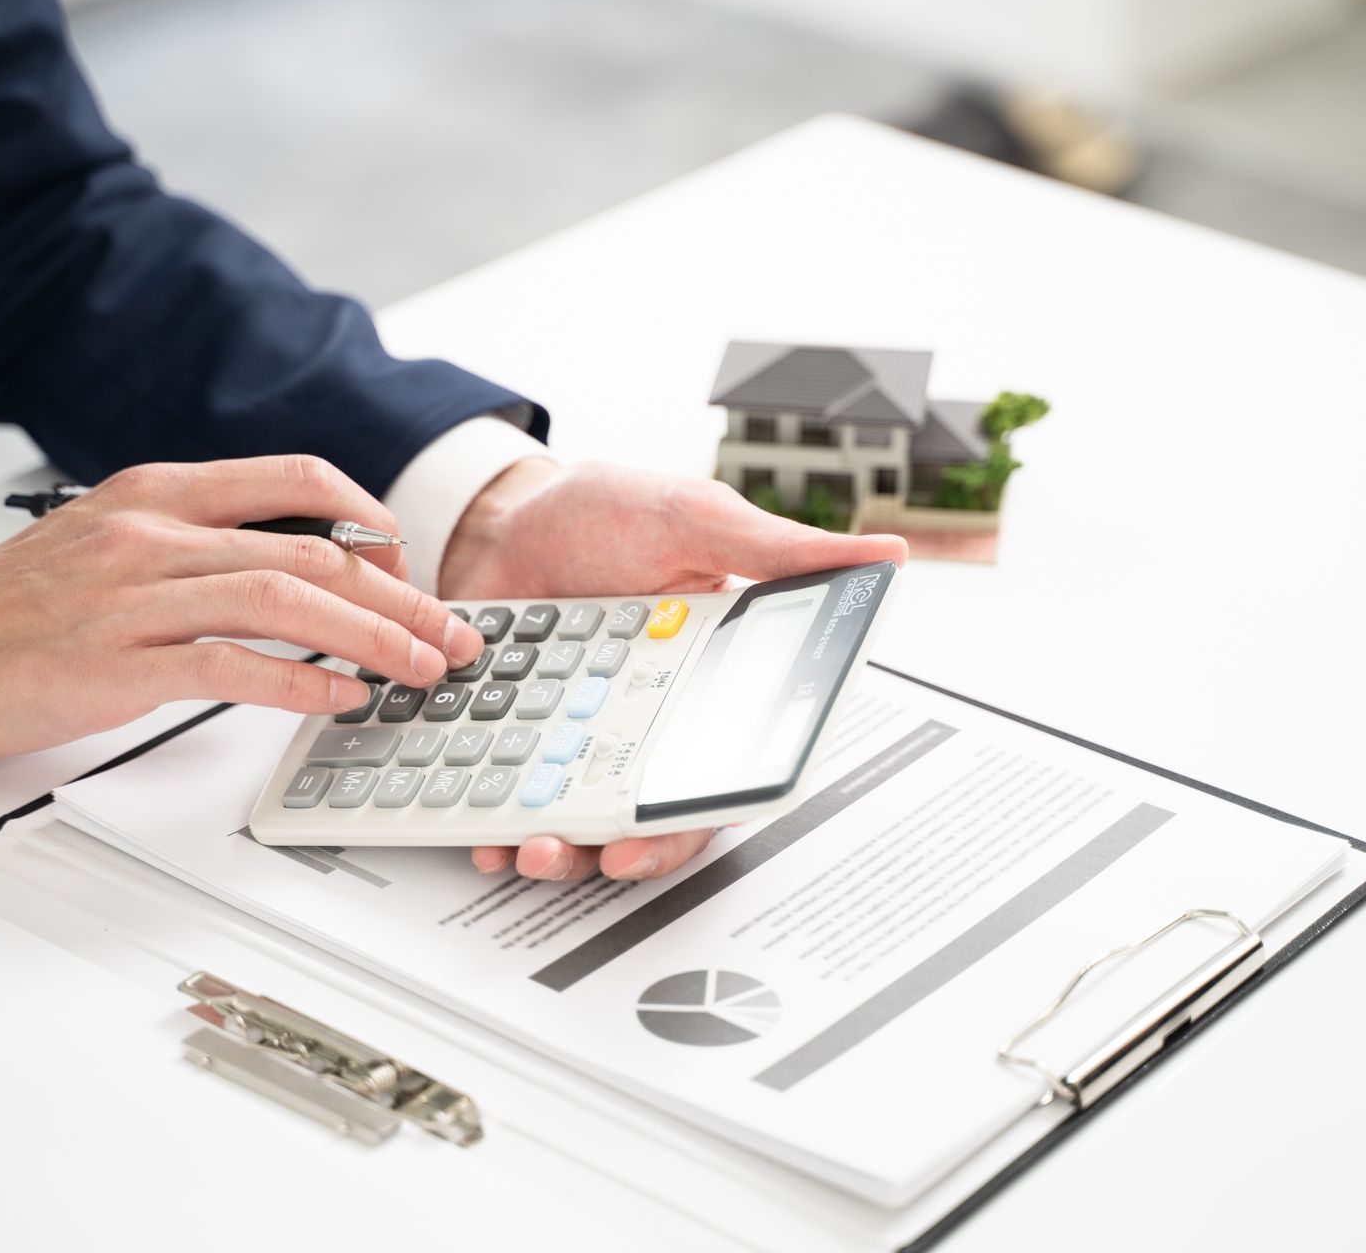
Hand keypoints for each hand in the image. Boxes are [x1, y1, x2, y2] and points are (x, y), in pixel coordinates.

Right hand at [0, 456, 485, 762]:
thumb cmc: (2, 610)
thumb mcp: (105, 541)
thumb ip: (191, 542)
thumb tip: (286, 569)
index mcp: (157, 492)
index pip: (299, 478)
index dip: (374, 520)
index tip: (410, 568)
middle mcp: (154, 531)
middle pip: (316, 548)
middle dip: (401, 594)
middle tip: (451, 634)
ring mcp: (134, 596)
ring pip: (288, 600)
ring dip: (373, 637)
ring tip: (422, 670)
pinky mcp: (115, 664)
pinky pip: (233, 668)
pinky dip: (304, 685)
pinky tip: (345, 701)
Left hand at [440, 459, 906, 882]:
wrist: (501, 513)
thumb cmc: (603, 513)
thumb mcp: (696, 519)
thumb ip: (781, 552)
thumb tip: (884, 558)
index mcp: (704, 680)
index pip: (723, 766)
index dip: (704, 809)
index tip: (673, 825)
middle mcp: (644, 721)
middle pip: (653, 812)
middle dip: (630, 848)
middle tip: (603, 853)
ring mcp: (578, 736)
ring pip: (583, 822)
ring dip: (561, 852)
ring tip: (531, 848)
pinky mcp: (520, 742)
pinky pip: (514, 802)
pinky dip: (496, 827)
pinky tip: (481, 832)